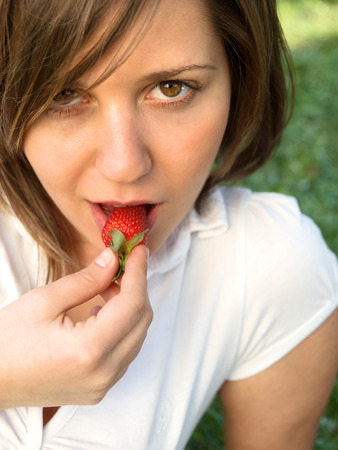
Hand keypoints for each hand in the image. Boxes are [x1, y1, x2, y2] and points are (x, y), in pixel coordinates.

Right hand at [0, 245, 151, 408]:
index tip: (138, 251)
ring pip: (136, 337)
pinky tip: (101, 314)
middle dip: (135, 289)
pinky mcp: (97, 390)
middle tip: (120, 267)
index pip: (133, 304)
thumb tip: (112, 259)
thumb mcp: (44, 301)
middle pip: (141, 321)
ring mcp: (102, 385)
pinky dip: (121, 329)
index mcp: (90, 349)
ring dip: (129, 308)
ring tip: (106, 289)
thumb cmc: (8, 342)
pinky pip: (124, 353)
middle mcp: (103, 372)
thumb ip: (86, 279)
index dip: (138, 273)